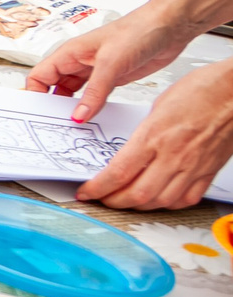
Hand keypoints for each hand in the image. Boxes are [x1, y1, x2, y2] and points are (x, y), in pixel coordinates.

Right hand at [28, 4, 203, 117]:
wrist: (170, 27)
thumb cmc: (138, 31)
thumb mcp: (111, 64)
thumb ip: (94, 93)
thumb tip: (78, 115)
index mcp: (69, 53)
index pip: (39, 77)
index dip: (34, 94)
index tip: (38, 113)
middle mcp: (79, 62)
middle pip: (53, 88)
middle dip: (52, 106)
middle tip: (56, 125)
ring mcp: (95, 71)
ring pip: (74, 94)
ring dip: (73, 109)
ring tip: (74, 126)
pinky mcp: (112, 79)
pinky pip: (95, 97)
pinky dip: (92, 108)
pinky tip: (95, 118)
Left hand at [75, 56, 232, 209]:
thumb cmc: (202, 89)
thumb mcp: (157, 107)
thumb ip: (143, 134)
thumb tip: (128, 152)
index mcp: (155, 136)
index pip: (119, 173)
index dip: (98, 188)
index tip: (86, 192)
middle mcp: (174, 156)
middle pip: (137, 194)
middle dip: (113, 201)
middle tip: (102, 199)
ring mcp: (194, 167)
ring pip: (160, 201)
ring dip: (138, 206)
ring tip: (125, 201)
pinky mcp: (209, 171)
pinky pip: (187, 198)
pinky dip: (168, 203)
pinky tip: (158, 199)